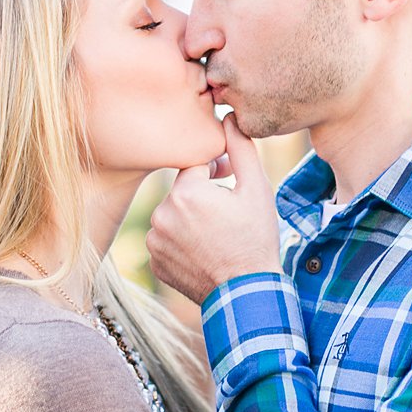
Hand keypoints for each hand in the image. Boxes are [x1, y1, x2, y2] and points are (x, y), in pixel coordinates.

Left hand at [148, 114, 281, 303]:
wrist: (246, 294)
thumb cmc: (255, 239)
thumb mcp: (256, 189)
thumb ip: (240, 148)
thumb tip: (228, 117)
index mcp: (185, 192)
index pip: (195, 167)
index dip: (216, 172)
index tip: (231, 185)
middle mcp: (162, 215)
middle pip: (183, 192)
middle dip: (203, 198)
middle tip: (228, 216)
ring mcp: (155, 242)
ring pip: (173, 217)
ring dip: (190, 220)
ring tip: (216, 236)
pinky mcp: (155, 263)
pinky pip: (166, 241)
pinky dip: (181, 243)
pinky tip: (204, 252)